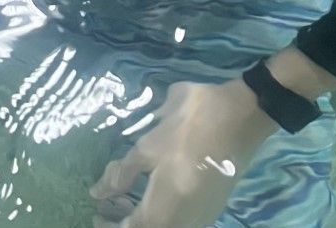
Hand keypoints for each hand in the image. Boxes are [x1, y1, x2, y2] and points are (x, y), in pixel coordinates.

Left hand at [90, 77, 276, 227]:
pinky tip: (152, 192)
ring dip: (143, 219)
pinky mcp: (212, 209)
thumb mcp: (147, 148)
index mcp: (163, 214)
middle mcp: (184, 225)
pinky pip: (181, 221)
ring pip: (165, 227)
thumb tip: (98, 193)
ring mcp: (201, 220)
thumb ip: (121, 174)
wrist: (239, 118)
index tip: (95, 214)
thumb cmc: (187, 130)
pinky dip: (161, 213)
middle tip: (106, 208)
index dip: (109, 225)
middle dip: (124, 223)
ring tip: (125, 200)